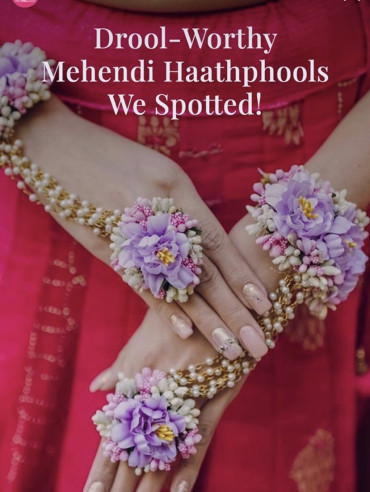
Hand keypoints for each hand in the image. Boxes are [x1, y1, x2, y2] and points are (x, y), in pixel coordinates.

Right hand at [16, 97, 271, 358]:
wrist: (52, 143)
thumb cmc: (106, 155)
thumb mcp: (153, 172)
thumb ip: (177, 207)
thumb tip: (201, 244)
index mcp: (177, 187)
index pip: (218, 242)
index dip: (244, 276)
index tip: (267, 306)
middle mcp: (161, 208)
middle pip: (206, 269)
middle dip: (236, 310)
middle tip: (260, 344)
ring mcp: (132, 226)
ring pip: (178, 281)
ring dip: (207, 319)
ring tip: (230, 349)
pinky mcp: (105, 241)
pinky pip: (139, 280)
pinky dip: (163, 306)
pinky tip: (185, 330)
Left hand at [83, 309, 244, 491]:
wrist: (223, 295)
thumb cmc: (183, 315)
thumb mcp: (146, 338)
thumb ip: (123, 368)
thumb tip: (98, 388)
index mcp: (137, 387)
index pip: (114, 440)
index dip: (100, 473)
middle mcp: (155, 398)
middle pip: (132, 457)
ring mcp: (184, 400)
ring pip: (160, 457)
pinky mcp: (213, 399)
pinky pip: (198, 440)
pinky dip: (187, 468)